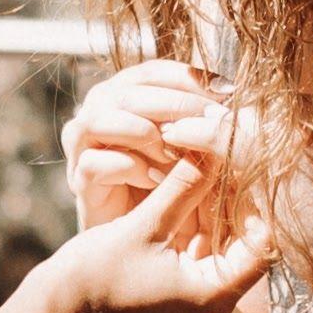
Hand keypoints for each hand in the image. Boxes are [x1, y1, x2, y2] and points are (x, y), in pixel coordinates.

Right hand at [36, 151, 273, 312]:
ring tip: (202, 181)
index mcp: (211, 300)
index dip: (253, 204)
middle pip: (240, 253)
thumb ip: (183, 188)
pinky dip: (193, 239)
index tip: (240, 171)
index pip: (260, 246)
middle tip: (222, 168)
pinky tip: (183, 206)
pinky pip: (198, 270)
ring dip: (210, 221)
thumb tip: (211, 150)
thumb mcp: (143, 225)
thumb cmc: (92, 278)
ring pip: (218, 259)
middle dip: (229, 208)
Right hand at [64, 56, 245, 229]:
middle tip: (210, 122)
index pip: (152, 72)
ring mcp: (83, 147)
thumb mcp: (191, 147)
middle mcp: (98, 113)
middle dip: (175, 104)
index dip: (188, 77)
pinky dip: (130, 168)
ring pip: (102, 119)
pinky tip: (157, 182)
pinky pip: (95, 162)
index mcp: (124, 95)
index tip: (228, 92)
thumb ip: (200, 122)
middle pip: (129, 91)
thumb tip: (234, 98)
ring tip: (177, 155)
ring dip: (145, 133)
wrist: (139, 241)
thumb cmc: (169, 188)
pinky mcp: (79, 180)